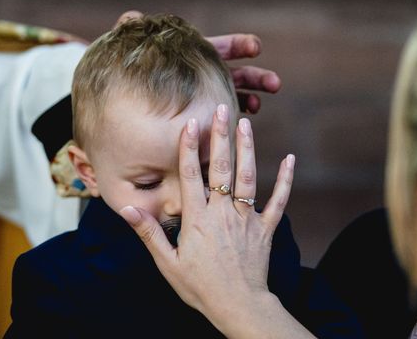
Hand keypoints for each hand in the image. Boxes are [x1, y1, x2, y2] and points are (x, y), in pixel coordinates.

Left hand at [114, 11, 281, 112]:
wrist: (115, 107)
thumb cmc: (123, 76)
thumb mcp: (127, 55)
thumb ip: (130, 34)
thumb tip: (131, 15)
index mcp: (191, 58)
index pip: (219, 48)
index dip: (239, 45)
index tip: (255, 47)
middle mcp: (201, 78)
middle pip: (236, 74)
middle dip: (257, 77)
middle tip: (274, 83)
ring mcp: (202, 100)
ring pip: (234, 98)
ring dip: (251, 99)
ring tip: (258, 106)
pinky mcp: (198, 119)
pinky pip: (219, 120)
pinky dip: (230, 121)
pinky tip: (234, 127)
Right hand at [119, 106, 309, 337]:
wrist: (238, 307)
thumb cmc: (200, 287)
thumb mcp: (167, 263)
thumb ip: (148, 233)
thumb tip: (127, 209)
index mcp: (198, 220)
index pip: (190, 176)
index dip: (188, 148)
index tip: (190, 123)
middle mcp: (223, 213)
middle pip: (220, 168)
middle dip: (221, 137)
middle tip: (222, 108)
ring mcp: (246, 219)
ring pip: (247, 177)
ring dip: (247, 148)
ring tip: (246, 123)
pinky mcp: (265, 228)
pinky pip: (277, 201)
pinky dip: (284, 180)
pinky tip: (289, 158)